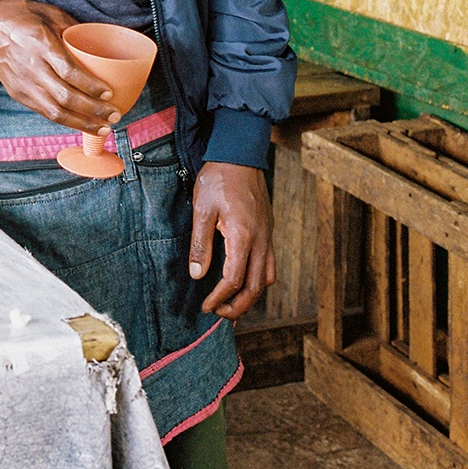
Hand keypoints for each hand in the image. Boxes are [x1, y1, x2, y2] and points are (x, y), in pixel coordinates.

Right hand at [0, 0, 118, 132]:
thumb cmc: (21, 16)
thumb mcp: (50, 13)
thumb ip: (74, 30)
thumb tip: (97, 45)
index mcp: (41, 45)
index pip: (69, 73)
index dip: (91, 86)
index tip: (108, 93)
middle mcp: (32, 68)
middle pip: (65, 97)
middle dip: (93, 110)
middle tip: (113, 114)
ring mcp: (23, 84)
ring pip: (55, 112)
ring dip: (81, 123)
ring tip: (102, 127)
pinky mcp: (18, 93)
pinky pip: (44, 112)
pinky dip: (64, 121)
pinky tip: (80, 123)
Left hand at [189, 162, 275, 319]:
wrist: (240, 154)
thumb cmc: (219, 178)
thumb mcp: (202, 209)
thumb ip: (201, 244)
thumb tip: (198, 275)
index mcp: (243, 236)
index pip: (234, 279)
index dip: (219, 297)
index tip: (206, 306)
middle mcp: (261, 240)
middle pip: (256, 287)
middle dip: (237, 306)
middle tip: (219, 314)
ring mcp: (268, 235)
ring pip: (267, 279)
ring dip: (251, 297)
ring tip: (233, 306)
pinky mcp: (268, 230)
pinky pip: (269, 264)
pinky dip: (259, 280)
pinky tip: (245, 281)